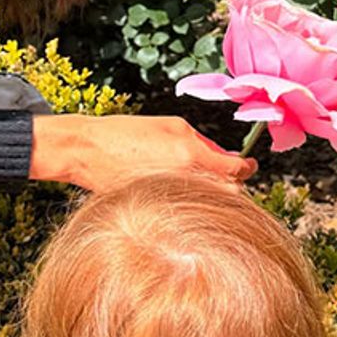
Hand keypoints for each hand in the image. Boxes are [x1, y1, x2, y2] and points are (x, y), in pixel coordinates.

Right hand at [29, 115, 256, 193]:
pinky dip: (189, 202)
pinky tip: (180, 192)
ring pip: (208, 202)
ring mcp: (168, 197)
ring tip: (202, 182)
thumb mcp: (172, 127)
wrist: (86, 150)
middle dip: (233, 184)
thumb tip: (227, 158)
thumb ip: (204, 144)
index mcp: (190, 156)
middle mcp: (183, 181)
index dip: (248, 168)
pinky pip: (184, 209)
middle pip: (229, 193)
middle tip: (230, 174)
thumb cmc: (128, 133)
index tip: (251, 165)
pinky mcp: (154, 208)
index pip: (236, 170)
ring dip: (213, 194)